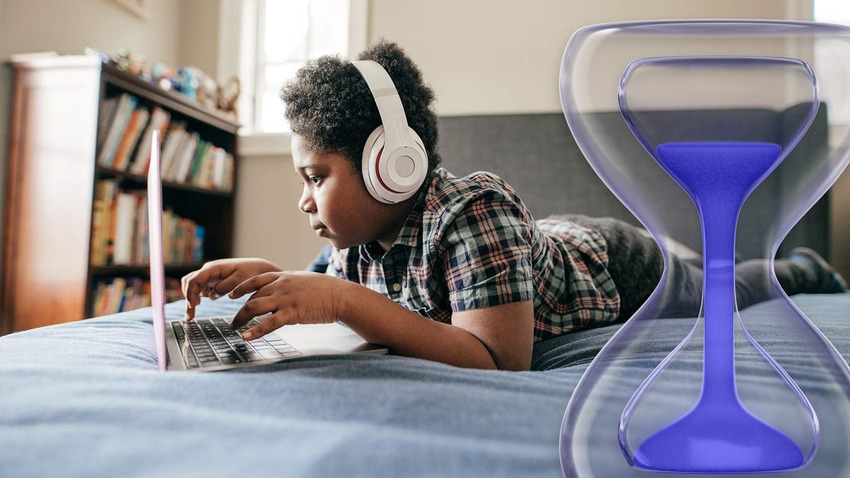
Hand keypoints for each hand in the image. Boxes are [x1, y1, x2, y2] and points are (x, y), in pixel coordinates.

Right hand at [181, 258, 280, 319]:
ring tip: (192, 315)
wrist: (259, 268)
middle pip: (189, 282)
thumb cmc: (251, 273)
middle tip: (190, 316)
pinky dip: (196, 296)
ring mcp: (210, 274)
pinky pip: (200, 287)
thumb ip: (223, 287)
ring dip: (190, 298)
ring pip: (192, 285)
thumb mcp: (239, 280)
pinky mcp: (213, 279)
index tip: (193, 307)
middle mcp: (209, 269)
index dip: (190, 294)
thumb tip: (211, 295)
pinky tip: (198, 305)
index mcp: (213, 268)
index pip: (194, 280)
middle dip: (187, 298)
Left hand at [227, 271, 347, 339]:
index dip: (241, 287)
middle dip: (239, 311)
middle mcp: (281, 286)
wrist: (340, 295)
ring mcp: (285, 299)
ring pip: (255, 307)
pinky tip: (247, 337)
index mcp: (284, 277)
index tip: (232, 295)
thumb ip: (289, 284)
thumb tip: (282, 291)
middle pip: (252, 297)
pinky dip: (255, 331)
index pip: (256, 280)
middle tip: (232, 322)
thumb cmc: (326, 290)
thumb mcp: (303, 280)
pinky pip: (269, 323)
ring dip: (241, 319)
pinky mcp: (292, 312)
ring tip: (234, 329)